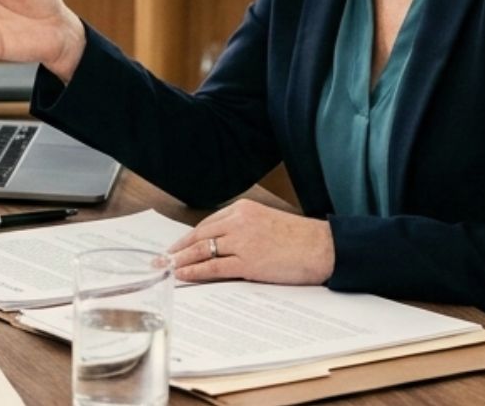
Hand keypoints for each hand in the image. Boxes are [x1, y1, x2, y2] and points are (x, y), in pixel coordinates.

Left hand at [167, 199, 334, 285]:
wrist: (324, 248)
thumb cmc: (300, 239)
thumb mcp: (266, 222)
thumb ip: (242, 229)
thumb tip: (219, 245)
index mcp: (242, 209)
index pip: (206, 224)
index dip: (187, 239)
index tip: (175, 248)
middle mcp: (238, 221)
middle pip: (199, 236)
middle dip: (177, 249)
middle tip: (160, 259)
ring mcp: (242, 241)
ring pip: (202, 250)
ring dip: (181, 261)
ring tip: (167, 269)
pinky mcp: (248, 262)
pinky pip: (214, 267)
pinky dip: (195, 271)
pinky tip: (184, 275)